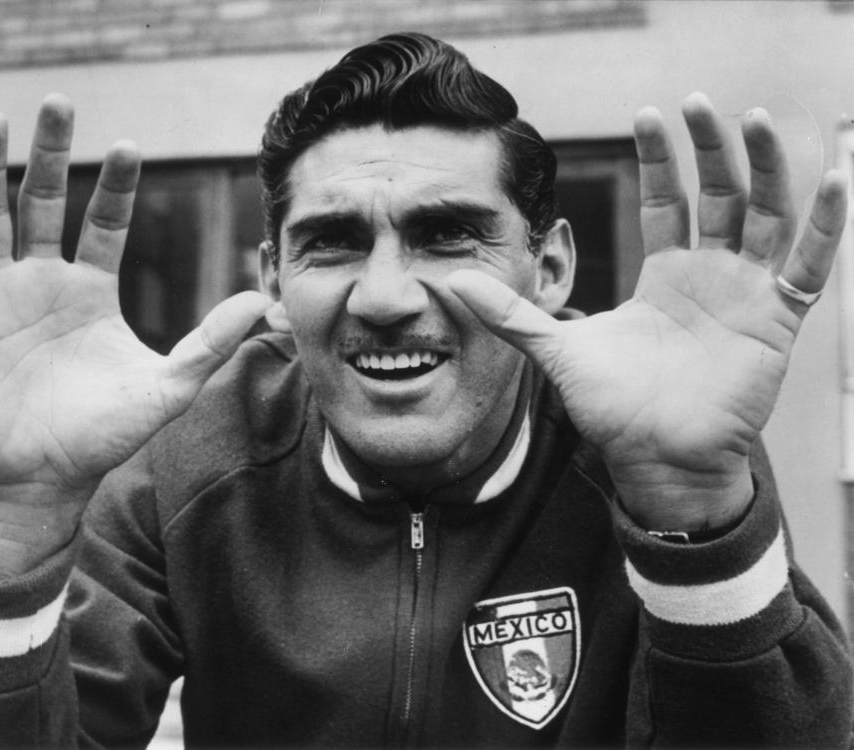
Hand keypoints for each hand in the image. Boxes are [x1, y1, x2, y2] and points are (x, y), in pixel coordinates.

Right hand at [0, 95, 268, 575]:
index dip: (117, 185)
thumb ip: (209, 343)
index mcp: (92, 292)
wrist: (45, 477)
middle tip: (58, 101)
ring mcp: (1, 297)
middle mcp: (45, 283)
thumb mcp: (168, 387)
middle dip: (51, 153)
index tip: (128, 145)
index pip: (106, 223)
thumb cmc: (106, 436)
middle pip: (45, 202)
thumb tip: (259, 302)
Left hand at [447, 93, 847, 531]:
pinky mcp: (777, 319)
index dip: (659, 160)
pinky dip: (826, 225)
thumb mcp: (558, 348)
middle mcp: (709, 276)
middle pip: (717, 196)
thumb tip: (453, 284)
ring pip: (766, 215)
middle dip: (709, 149)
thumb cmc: (612, 409)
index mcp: (664, 277)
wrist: (654, 460)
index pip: (667, 202)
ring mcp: (747, 294)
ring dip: (766, 167)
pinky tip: (835, 179)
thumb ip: (512, 314)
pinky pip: (810, 265)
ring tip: (758, 118)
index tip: (646, 115)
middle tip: (695, 103)